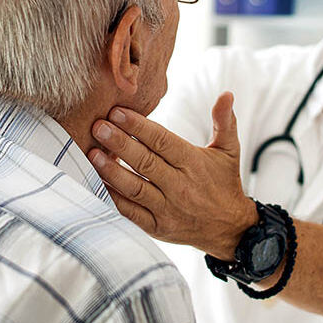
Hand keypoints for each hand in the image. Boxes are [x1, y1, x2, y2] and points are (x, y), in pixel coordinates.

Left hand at [89, 92, 256, 258]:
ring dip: (111, 171)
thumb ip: (224, 122)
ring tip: (92, 154)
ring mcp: (167, 209)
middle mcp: (179, 186)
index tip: (117, 112)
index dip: (138, 126)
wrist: (230, 228)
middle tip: (98, 127)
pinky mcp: (157, 227)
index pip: (162, 141)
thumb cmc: (224, 183)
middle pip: (145, 162)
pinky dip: (113, 199)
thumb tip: (227, 94)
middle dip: (119, 143)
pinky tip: (97, 184)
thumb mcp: (229, 151)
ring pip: (135, 188)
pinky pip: (131, 213)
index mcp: (193, 163)